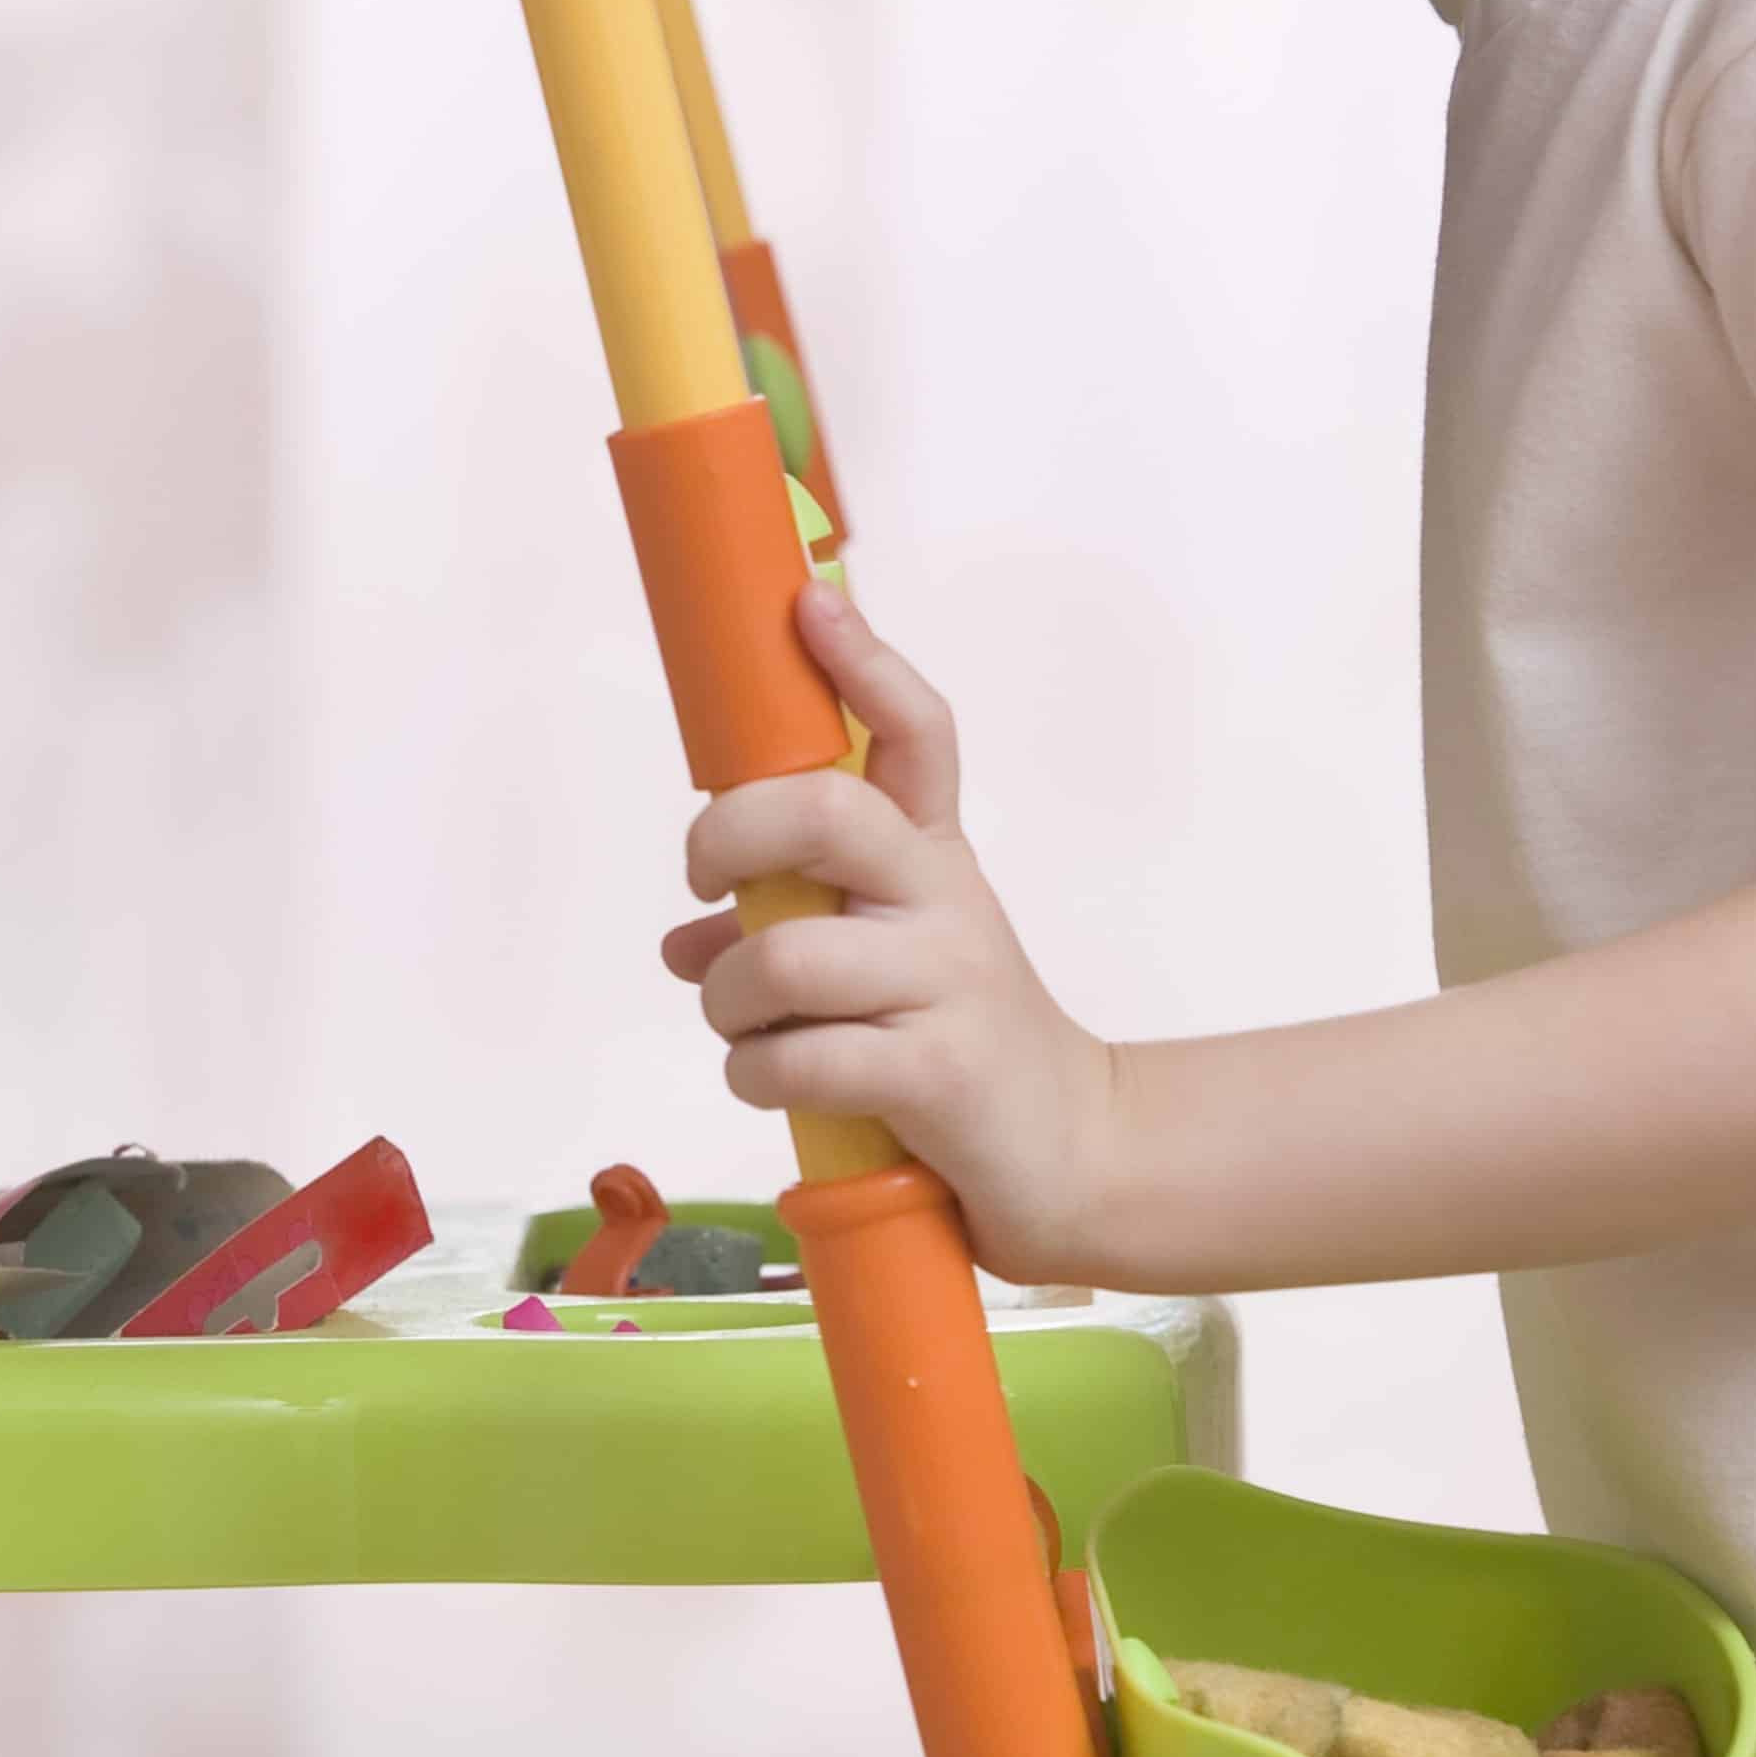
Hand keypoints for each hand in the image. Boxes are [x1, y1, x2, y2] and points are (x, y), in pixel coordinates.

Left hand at [661, 586, 1127, 1285]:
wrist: (1071, 1151)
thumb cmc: (954, 1043)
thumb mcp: (883, 967)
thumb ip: (786, 935)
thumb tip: (684, 946)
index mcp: (934, 856)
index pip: (917, 731)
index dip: (862, 663)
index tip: (807, 605)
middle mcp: (944, 898)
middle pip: (827, 811)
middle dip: (730, 836)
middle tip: (708, 882)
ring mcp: (946, 981)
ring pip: (784, 955)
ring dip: (729, 1002)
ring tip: (747, 1030)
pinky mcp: (938, 1072)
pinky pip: (800, 1059)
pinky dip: (758, 1076)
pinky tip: (780, 1084)